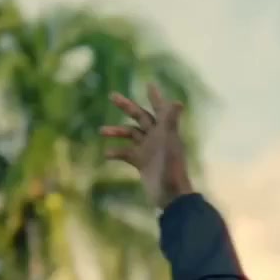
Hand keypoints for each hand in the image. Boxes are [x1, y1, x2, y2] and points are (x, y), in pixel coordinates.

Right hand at [103, 84, 192, 209]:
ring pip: (130, 134)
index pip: (160, 109)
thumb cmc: (171, 167)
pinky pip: (126, 153)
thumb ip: (170, 121)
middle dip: (128, 107)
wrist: (170, 195)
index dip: (155, 97)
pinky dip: (116, 152)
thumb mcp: (169, 142)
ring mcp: (149, 150)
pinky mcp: (142, 162)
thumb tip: (178, 101)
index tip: (149, 84)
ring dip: (116, 131)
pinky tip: (107, 154)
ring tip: (101, 131)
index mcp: (166, 131)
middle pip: (141, 117)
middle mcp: (158, 138)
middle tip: (112, 95)